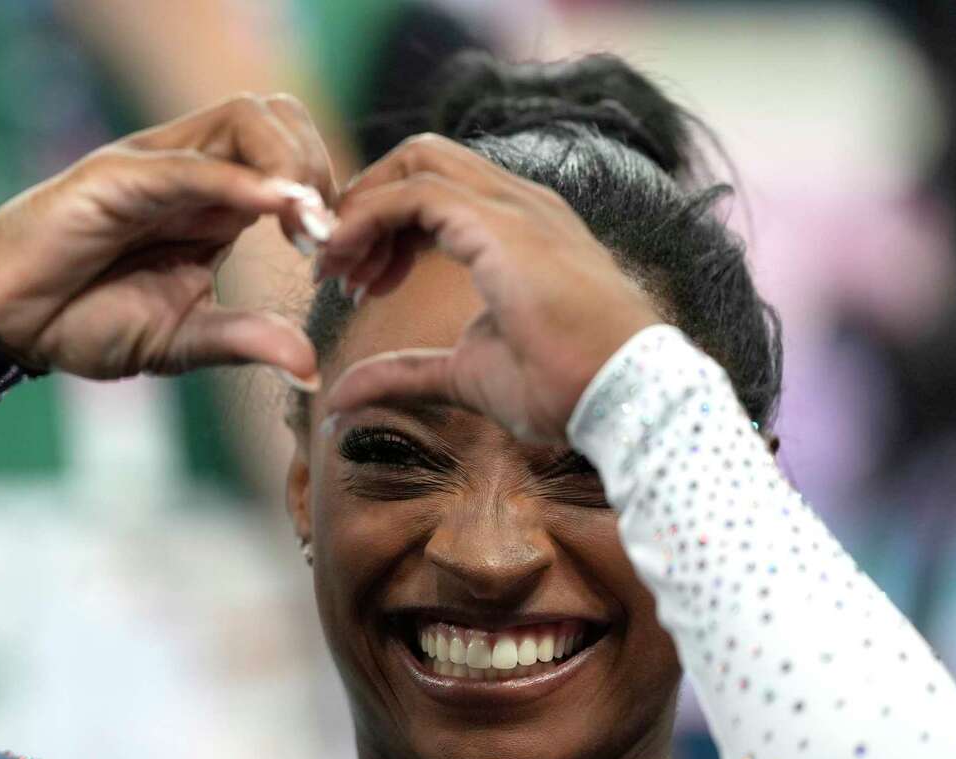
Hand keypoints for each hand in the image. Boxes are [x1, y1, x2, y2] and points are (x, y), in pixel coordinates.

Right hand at [0, 94, 335, 382]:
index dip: (326, 194)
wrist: (9, 325)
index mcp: (215, 202)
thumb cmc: (86, 322)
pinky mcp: (116, 176)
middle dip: (318, 167)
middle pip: (278, 117)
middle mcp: (192, 171)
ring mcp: (155, 166)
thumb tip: (312, 369)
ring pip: (245, 119)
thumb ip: (248, 341)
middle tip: (321, 237)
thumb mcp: (184, 340)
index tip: (334, 255)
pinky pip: (190, 164)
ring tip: (302, 227)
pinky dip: (241, 182)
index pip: (290, 155)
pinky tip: (276, 211)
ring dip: (289, 165)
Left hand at [315, 134, 660, 442]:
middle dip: (366, 202)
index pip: (436, 189)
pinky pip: (412, 193)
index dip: (384, 226)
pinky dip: (366, 218)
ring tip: (335, 266)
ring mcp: (512, 206)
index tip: (356, 284)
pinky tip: (345, 260)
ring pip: (414, 163)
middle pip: (420, 160)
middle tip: (336, 265)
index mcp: (517, 229)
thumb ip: (402, 374)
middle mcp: (516, 203)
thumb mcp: (460, 376)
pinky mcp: (499, 223)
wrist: (619, 400)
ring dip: (361, 208)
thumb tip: (338, 396)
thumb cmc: (563, 389)